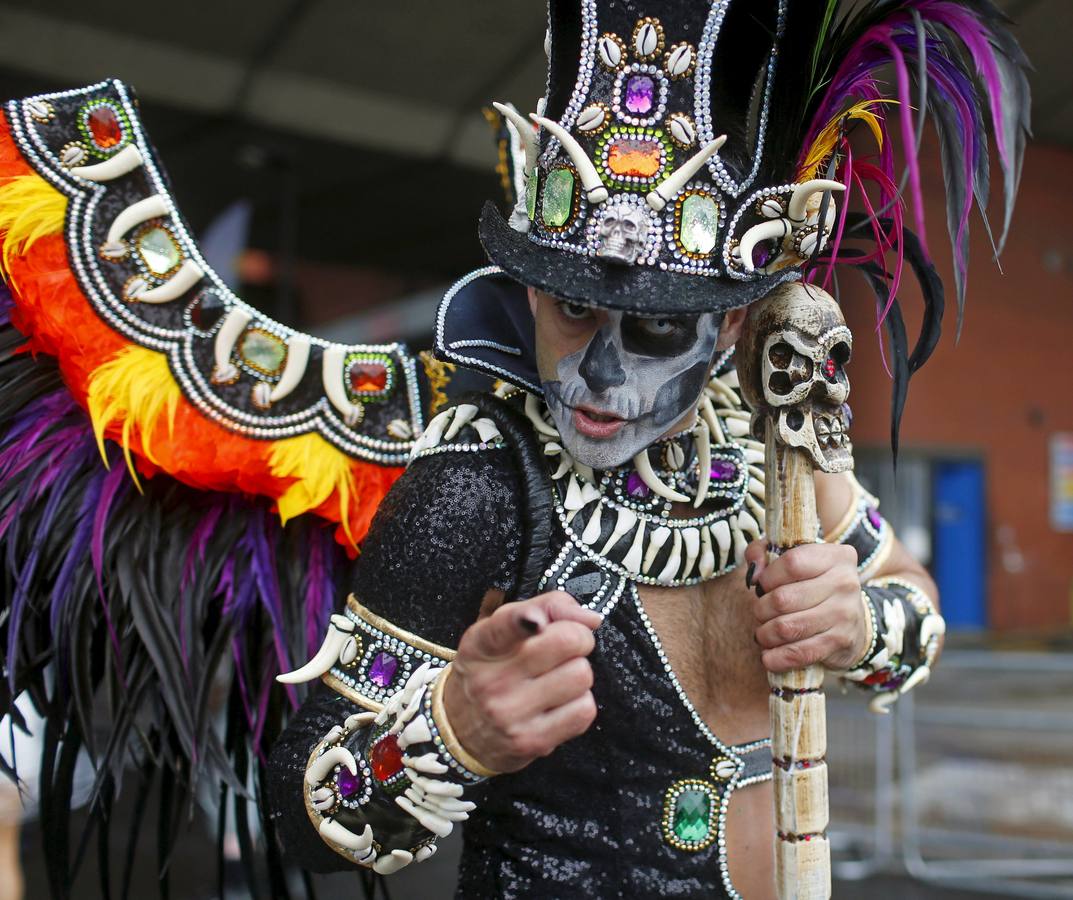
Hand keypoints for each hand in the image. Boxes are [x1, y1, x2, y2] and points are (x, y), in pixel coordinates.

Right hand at [445, 591, 600, 772]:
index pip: (504, 627)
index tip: (536, 622)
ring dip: (577, 674)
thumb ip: (545, 607)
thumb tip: (591, 618)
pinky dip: (579, 704)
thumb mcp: (502, 628)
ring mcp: (510, 714)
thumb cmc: (493, 668)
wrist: (461, 730)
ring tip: (556, 678)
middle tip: (565, 647)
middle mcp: (491, 680)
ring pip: (581, 675)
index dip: (524, 620)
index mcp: (481, 644)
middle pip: (567, 641)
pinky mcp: (532, 741)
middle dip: (577, 638)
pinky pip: (584, 710)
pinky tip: (557, 704)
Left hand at [743, 540, 868, 673]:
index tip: (763, 585)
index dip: (768, 577)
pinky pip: (799, 653)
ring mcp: (845, 614)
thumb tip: (754, 574)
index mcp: (835, 556)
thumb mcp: (790, 556)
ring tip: (763, 633)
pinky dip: (777, 657)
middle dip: (761, 609)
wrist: (850, 619)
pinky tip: (768, 656)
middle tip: (761, 613)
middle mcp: (845, 583)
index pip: (791, 563)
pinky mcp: (841, 642)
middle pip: (783, 599)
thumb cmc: (811, 582)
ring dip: (765, 634)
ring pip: (787, 628)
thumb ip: (762, 551)